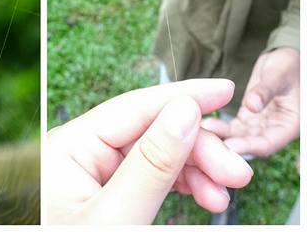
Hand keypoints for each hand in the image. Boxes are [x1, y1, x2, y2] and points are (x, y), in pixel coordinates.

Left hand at [46, 79, 252, 224]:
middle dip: (197, 146)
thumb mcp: (115, 217)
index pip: (134, 107)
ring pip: (154, 156)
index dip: (183, 96)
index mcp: (70, 146)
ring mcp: (92, 176)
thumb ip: (151, 166)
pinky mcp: (105, 198)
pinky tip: (205, 197)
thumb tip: (184, 113)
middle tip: (239, 172)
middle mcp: (79, 153)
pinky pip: (148, 178)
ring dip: (194, 169)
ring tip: (224, 195)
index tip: (225, 91)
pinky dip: (179, 185)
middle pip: (149, 132)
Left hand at [202, 47, 298, 156]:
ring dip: (223, 136)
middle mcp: (275, 130)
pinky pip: (234, 126)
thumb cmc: (288, 66)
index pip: (268, 143)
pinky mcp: (248, 117)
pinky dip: (222, 127)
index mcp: (289, 125)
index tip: (229, 145)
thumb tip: (252, 106)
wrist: (283, 61)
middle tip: (207, 140)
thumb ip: (265, 91)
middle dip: (231, 144)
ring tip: (202, 130)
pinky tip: (206, 123)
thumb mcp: (278, 75)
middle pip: (252, 143)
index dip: (249, 146)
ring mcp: (260, 125)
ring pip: (241, 136)